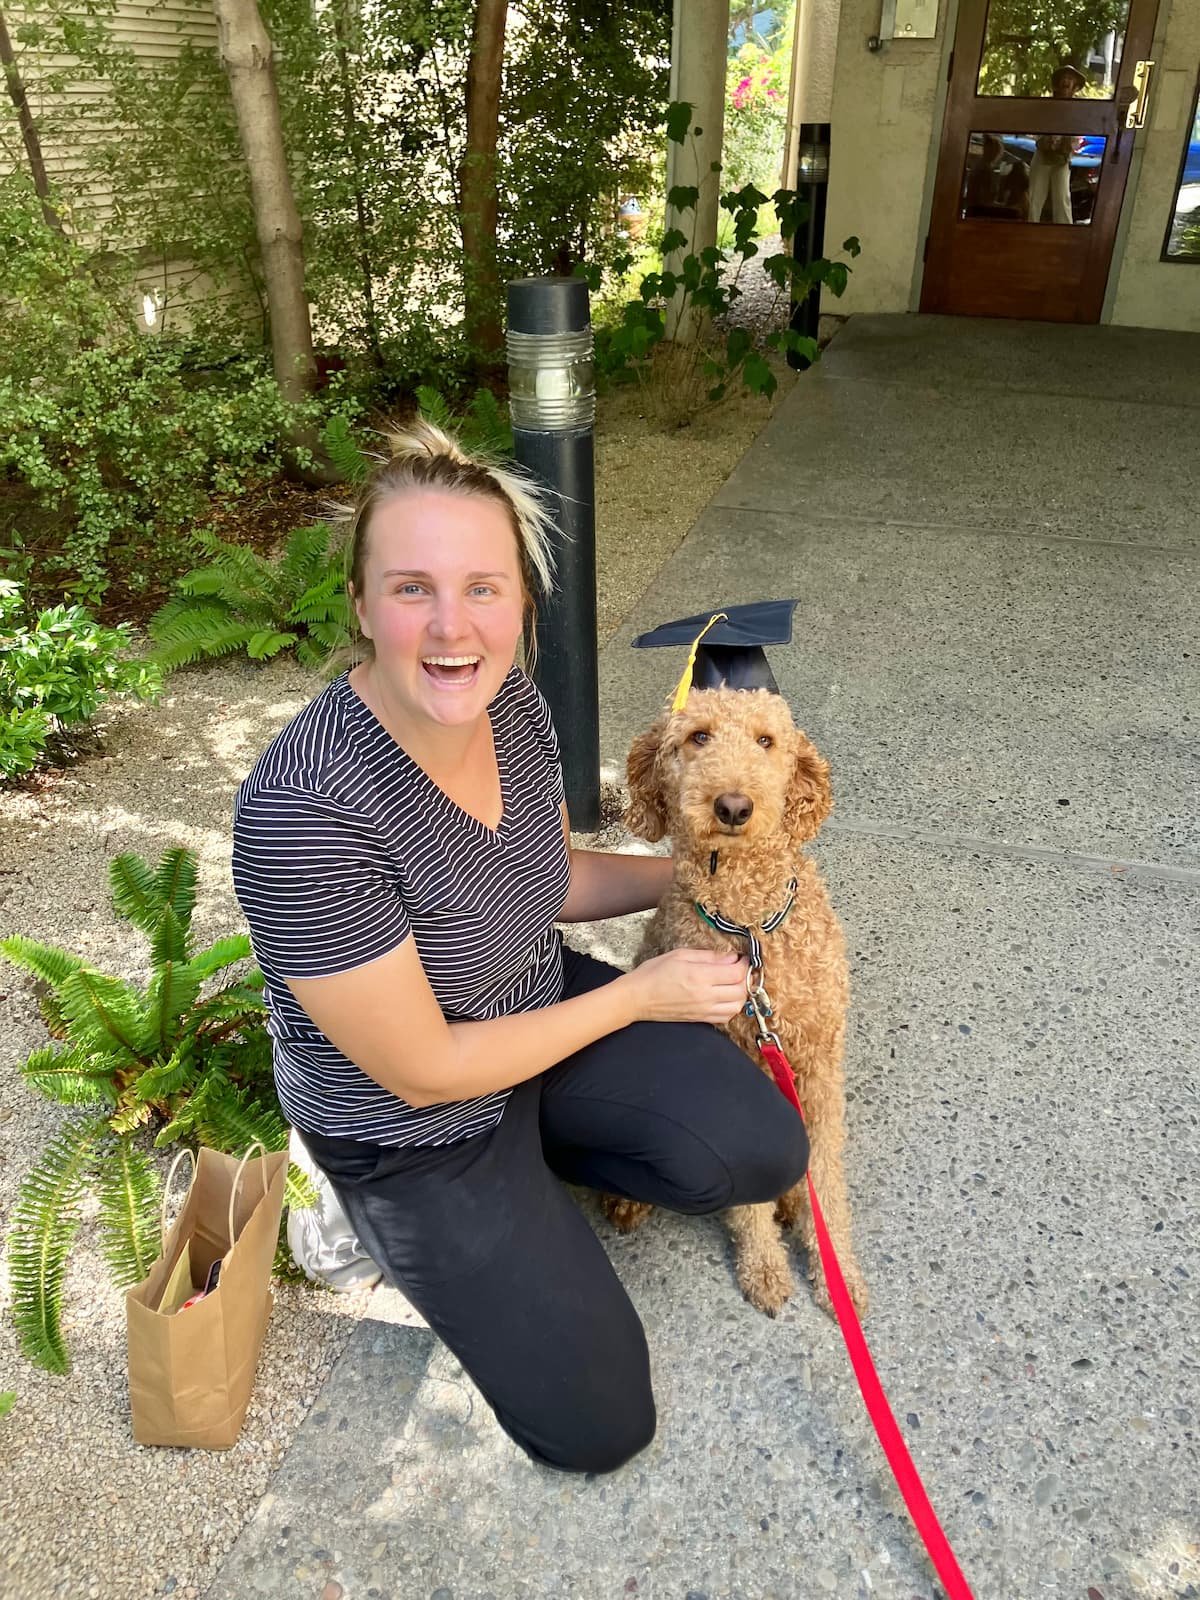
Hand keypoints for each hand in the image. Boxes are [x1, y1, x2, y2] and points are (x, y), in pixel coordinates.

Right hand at [619, 948, 748, 1025]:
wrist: (637, 998)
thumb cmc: (654, 973)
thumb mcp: (680, 955)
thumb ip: (708, 956)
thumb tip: (731, 957)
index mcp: (700, 976)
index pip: (736, 972)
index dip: (744, 964)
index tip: (741, 958)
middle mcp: (705, 995)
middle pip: (741, 990)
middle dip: (745, 978)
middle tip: (739, 969)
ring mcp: (704, 1010)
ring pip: (737, 1006)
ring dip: (741, 994)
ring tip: (734, 983)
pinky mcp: (700, 1019)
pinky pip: (726, 1017)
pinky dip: (732, 1007)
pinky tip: (726, 997)